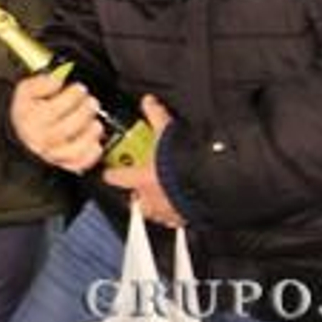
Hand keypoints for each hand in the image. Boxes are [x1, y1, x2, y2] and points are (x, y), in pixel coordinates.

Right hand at [9, 75, 104, 174]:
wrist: (23, 133)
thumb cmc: (28, 111)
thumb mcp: (26, 91)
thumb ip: (39, 83)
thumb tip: (55, 82)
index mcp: (32, 120)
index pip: (54, 109)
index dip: (72, 96)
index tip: (79, 88)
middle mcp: (42, 139)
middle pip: (67, 129)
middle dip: (84, 112)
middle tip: (91, 102)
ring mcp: (54, 154)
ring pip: (75, 150)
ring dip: (90, 134)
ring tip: (95, 122)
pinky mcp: (64, 163)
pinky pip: (80, 164)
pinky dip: (91, 154)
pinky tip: (95, 142)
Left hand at [103, 96, 182, 227]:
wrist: (211, 184)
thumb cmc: (184, 162)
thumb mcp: (166, 132)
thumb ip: (155, 116)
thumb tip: (149, 102)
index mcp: (139, 179)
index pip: (114, 177)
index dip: (111, 172)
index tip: (110, 170)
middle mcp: (148, 199)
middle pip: (134, 199)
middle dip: (137, 192)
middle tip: (144, 181)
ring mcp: (164, 213)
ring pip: (153, 211)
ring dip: (157, 202)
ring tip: (165, 191)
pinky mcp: (182, 220)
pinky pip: (174, 218)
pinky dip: (176, 211)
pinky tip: (183, 201)